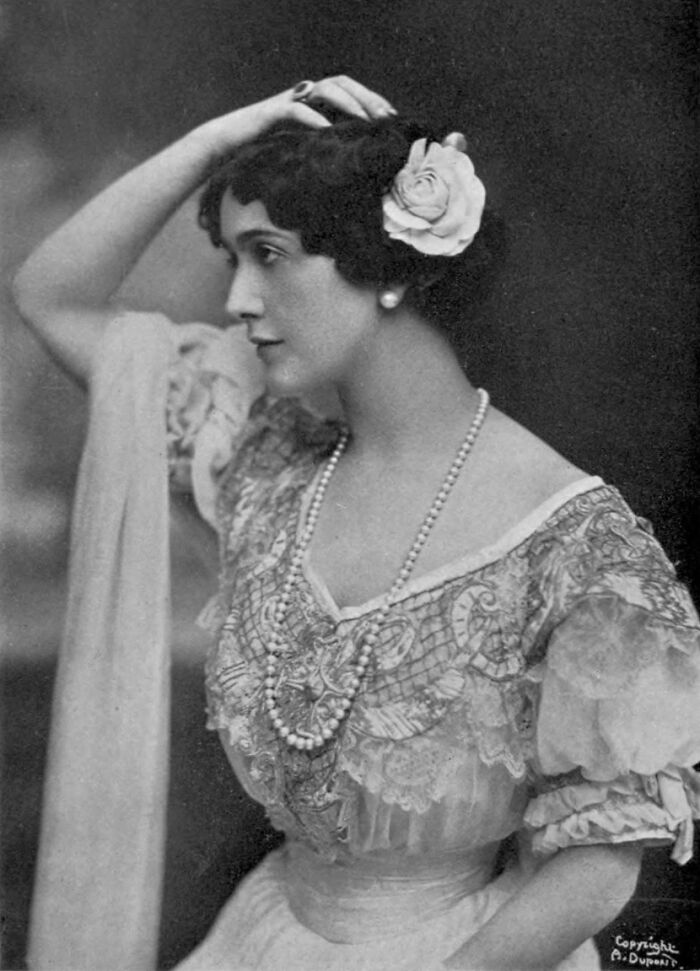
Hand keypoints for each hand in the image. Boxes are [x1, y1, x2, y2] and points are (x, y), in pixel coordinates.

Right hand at [193, 75, 395, 157]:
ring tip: (363, 121)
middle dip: (365, 97)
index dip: (371, 99)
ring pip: (322, 89)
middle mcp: (303, 95)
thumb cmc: (265, 153)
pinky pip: (296, 110)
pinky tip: (327, 131)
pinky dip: (313, 119)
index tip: (391, 117)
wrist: (226, 148)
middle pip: (340, 82)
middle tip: (384, 117)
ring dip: (346, 103)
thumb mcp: (303, 150)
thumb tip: (354, 164)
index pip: (348, 90)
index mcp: (313, 102)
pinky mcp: (271, 113)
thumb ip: (324, 148)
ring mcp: (287, 101)